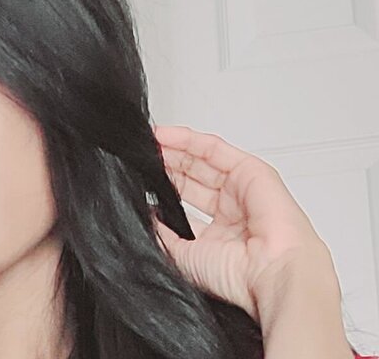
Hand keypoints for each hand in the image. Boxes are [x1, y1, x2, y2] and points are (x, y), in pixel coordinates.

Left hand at [151, 125, 332, 322]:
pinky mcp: (252, 171)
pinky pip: (215, 149)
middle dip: (167, 166)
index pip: (186, 203)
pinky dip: (189, 140)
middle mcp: (233, 211)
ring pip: (202, 161)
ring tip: (148, 145)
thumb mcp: (185, 256)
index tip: (141, 181)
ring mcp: (243, 189)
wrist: (272, 271)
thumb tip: (147, 216)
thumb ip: (165, 234)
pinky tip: (165, 136)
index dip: (163, 190)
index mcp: (220, 234)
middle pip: (193, 178)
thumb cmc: (239, 276)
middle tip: (141, 159)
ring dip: (175, 150)